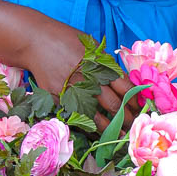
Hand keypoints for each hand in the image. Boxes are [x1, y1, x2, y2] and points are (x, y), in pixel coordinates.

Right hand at [22, 18, 134, 132]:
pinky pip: (76, 117)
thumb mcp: (92, 46)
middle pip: (114, 105)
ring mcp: (72, 92)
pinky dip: (88, 126)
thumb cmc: (67, 39)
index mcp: (101, 65)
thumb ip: (107, 64)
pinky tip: (97, 132)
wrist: (36, 41)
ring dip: (111, 128)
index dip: (134, 100)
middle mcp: (88, 80)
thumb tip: (123, 81)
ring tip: (121, 135)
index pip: (125, 88)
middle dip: (127, 117)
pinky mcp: (57, 99)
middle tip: (134, 125)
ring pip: (96, 117)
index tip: (140, 108)